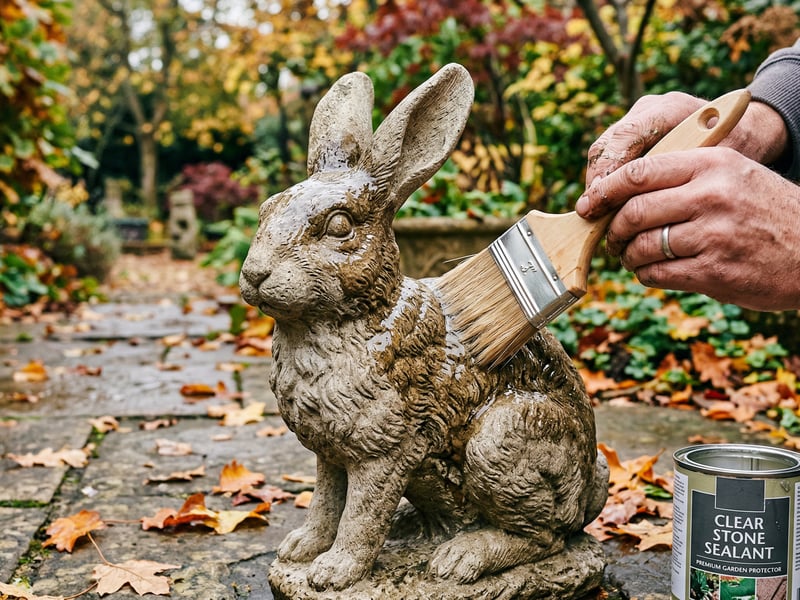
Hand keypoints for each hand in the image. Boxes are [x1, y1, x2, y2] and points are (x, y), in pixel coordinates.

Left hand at [576, 146, 799, 310]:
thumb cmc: (766, 211)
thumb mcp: (735, 174)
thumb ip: (686, 175)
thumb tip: (623, 189)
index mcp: (712, 165)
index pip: (639, 173)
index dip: (605, 191)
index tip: (589, 204)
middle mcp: (711, 196)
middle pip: (633, 212)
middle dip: (613, 229)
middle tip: (611, 238)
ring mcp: (713, 236)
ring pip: (642, 246)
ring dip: (627, 255)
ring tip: (631, 256)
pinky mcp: (714, 272)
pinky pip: (657, 274)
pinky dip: (645, 274)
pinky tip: (650, 271)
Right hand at [583, 92, 788, 195]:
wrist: (742, 132)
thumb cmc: (735, 149)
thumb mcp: (716, 164)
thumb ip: (683, 176)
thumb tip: (647, 204)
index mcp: (672, 109)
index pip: (627, 136)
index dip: (608, 169)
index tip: (599, 198)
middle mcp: (649, 110)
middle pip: (607, 143)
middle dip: (597, 181)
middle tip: (589, 212)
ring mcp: (637, 120)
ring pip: (601, 151)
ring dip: (596, 185)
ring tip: (594, 215)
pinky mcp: (631, 135)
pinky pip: (608, 158)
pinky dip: (604, 184)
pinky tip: (605, 208)